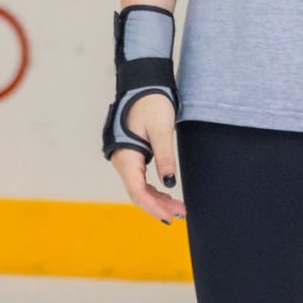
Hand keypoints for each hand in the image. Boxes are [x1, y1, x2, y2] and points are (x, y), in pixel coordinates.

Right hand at [109, 94, 185, 223]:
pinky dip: (152, 189)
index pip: (137, 192)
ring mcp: (125, 159)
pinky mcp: (131, 155)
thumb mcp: (161, 129)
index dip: (154, 206)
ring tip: (177, 207)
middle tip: (181, 213)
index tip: (170, 216)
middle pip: (138, 193)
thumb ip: (165, 157)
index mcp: (126, 157)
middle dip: (159, 206)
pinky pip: (140, 179)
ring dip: (157, 199)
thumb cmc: (151, 103)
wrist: (142, 85)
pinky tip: (166, 195)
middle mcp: (121, 161)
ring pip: (139, 187)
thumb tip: (169, 183)